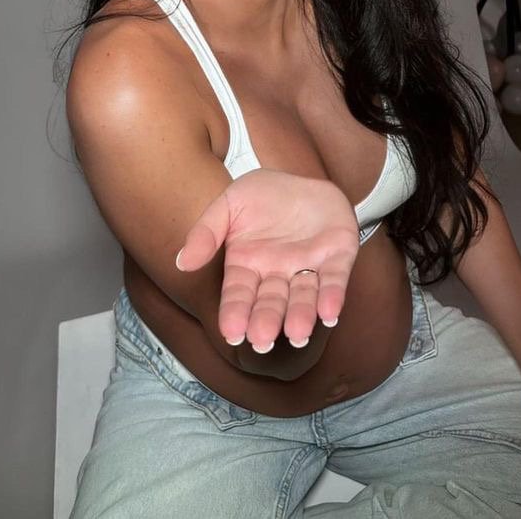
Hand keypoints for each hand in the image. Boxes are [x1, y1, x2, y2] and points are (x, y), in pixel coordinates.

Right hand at [174, 168, 358, 350]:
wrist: (303, 179)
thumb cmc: (263, 195)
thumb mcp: (228, 203)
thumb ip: (206, 232)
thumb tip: (183, 262)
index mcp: (248, 265)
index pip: (239, 294)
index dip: (235, 313)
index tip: (231, 333)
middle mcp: (277, 274)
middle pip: (271, 302)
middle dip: (267, 320)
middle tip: (262, 340)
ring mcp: (308, 268)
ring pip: (303, 297)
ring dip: (300, 316)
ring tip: (296, 334)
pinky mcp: (337, 258)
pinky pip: (335, 280)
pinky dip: (332, 296)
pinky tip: (329, 312)